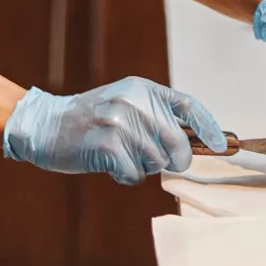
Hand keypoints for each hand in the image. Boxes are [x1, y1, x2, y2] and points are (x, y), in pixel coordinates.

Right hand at [2, 76, 227, 184]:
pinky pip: (134, 174)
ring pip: (156, 162)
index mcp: (142, 89)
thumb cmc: (92, 120)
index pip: (188, 106)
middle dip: (174, 160)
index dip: (208, 127)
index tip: (219, 146)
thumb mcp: (125, 104)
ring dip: (142, 167)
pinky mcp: (106, 145)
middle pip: (177, 143)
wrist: (46, 125)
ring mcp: (119, 123)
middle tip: (157, 162)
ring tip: (121, 156)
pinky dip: (125, 176)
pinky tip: (109, 164)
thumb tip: (195, 142)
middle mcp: (134, 102)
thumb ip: (155, 117)